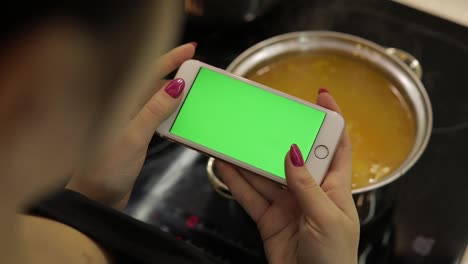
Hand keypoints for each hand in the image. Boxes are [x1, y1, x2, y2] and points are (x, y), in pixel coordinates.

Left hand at [66, 43, 195, 209]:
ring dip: (174, 96)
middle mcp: (122, 107)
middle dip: (174, 75)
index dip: (169, 58)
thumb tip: (176, 85)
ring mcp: (128, 121)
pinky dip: (169, 114)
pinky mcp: (134, 135)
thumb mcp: (133, 136)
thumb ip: (154, 110)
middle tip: (198, 71)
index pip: (146, 71)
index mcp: (118, 102)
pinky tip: (181, 115)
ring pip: (155, 101)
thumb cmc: (106, 169)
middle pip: (152, 83)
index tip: (190, 49)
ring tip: (194, 91)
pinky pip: (155, 117)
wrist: (96, 199)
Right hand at [216, 90, 358, 263]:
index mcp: (335, 187)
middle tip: (264, 118)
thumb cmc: (335, 260)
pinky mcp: (269, 217)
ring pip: (266, 174)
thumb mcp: (326, 218)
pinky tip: (226, 166)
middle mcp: (310, 191)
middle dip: (279, 136)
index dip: (332, 120)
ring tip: (234, 140)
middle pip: (293, 156)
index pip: (337, 146)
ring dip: (250, 159)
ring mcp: (288, 203)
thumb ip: (307, 185)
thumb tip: (292, 153)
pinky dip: (237, 181)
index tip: (321, 97)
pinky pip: (251, 195)